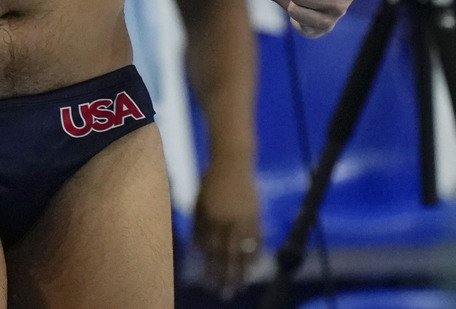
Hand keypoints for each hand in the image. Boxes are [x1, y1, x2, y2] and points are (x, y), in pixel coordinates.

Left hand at [191, 151, 261, 294]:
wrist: (233, 160)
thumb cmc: (211, 181)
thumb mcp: (199, 201)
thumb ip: (198, 226)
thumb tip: (198, 250)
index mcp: (211, 217)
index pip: (211, 250)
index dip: (209, 269)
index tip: (208, 284)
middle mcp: (228, 220)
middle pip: (227, 254)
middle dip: (225, 277)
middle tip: (224, 295)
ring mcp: (244, 218)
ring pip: (243, 250)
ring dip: (241, 271)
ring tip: (239, 287)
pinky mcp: (256, 215)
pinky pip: (257, 240)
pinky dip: (256, 255)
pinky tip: (254, 268)